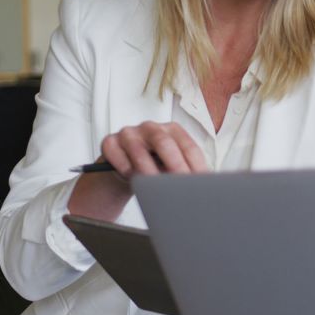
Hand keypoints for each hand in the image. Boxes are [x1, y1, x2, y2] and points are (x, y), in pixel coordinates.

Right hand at [68, 122, 208, 220]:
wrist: (125, 170)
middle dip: (175, 165)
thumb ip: (185, 171)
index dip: (195, 165)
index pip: (187, 145)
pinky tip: (130, 177)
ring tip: (154, 186)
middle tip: (181, 184)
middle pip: (164, 143)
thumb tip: (205, 185)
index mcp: (172, 130)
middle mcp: (151, 128)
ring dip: (147, 169)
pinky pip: (115, 153)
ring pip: (138, 149)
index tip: (201, 182)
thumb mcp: (171, 167)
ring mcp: (129, 133)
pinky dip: (124, 166)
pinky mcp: (110, 142)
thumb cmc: (154, 167)